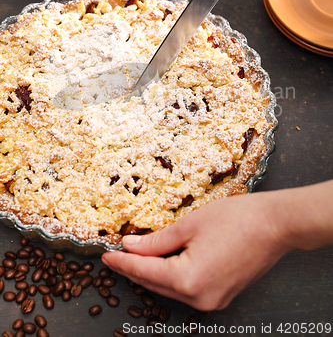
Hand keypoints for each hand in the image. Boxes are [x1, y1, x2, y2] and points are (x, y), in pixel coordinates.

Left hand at [102, 191, 289, 310]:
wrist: (275, 225)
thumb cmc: (236, 219)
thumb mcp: (189, 225)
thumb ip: (157, 240)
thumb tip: (131, 246)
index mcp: (187, 280)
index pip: (144, 270)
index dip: (122, 261)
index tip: (105, 255)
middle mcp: (199, 298)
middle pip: (155, 283)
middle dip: (133, 268)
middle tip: (115, 256)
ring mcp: (212, 300)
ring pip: (170, 289)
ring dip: (151, 273)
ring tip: (134, 258)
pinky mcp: (221, 296)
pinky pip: (187, 289)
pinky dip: (171, 277)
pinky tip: (163, 263)